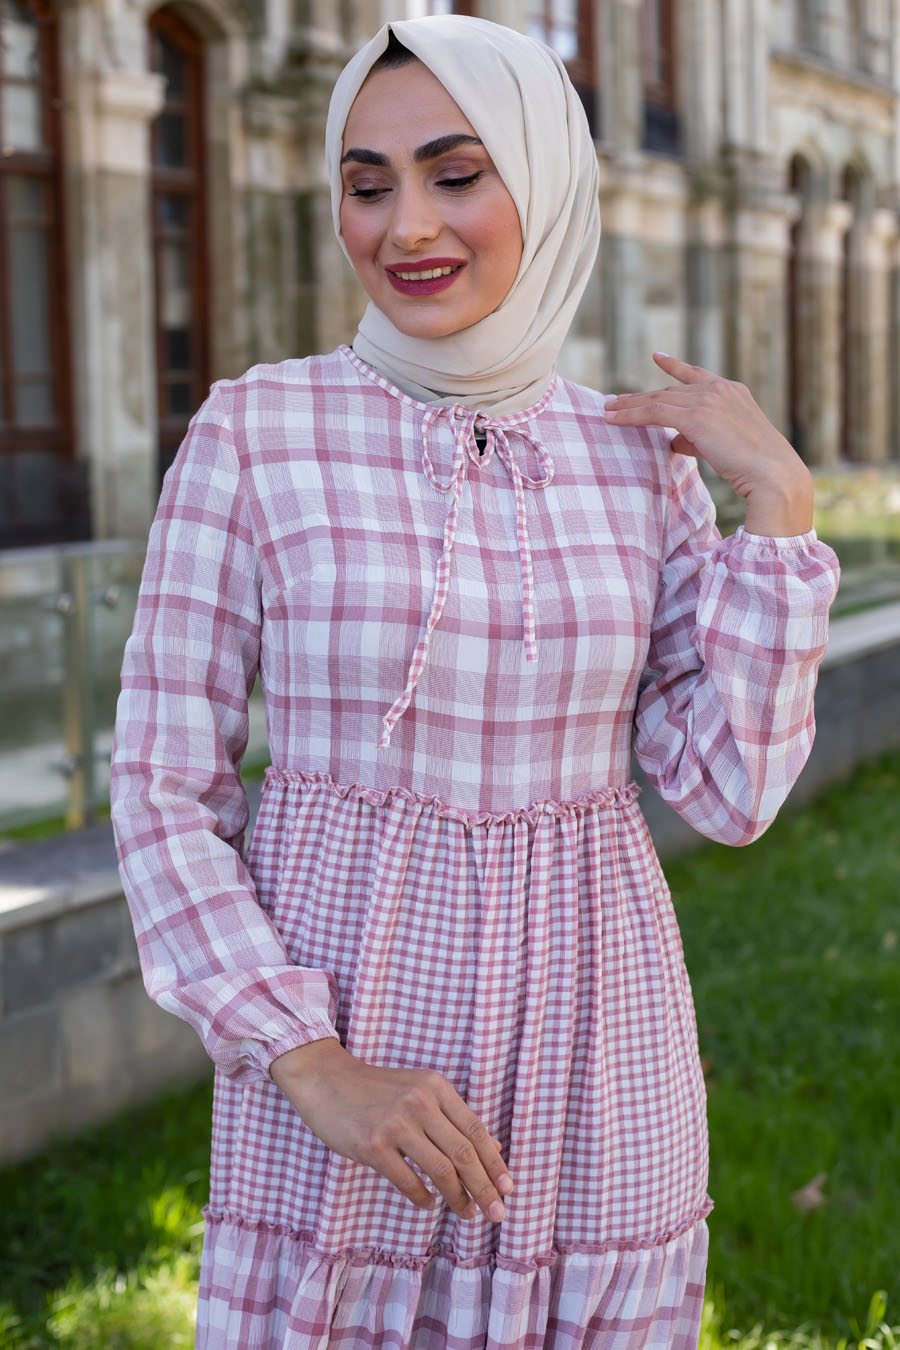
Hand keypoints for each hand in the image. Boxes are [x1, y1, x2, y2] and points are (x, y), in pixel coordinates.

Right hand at [270, 1039, 513, 1222]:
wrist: (326, 1079)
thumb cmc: (376, 1088)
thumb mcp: (419, 1090)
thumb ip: (452, 1117)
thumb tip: (492, 1148)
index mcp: (436, 1086)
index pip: (476, 1130)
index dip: (495, 1163)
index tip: (509, 1188)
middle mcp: (420, 1102)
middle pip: (464, 1154)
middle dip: (485, 1187)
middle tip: (498, 1213)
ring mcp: (396, 1124)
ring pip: (441, 1170)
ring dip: (459, 1198)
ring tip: (468, 1214)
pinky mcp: (373, 1145)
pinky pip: (408, 1181)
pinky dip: (423, 1198)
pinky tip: (429, 1204)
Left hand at [602, 352, 813, 535]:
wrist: (772, 473)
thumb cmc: (753, 467)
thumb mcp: (724, 446)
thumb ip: (697, 439)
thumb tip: (673, 441)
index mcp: (732, 391)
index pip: (696, 375)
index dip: (674, 366)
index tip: (658, 357)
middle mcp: (719, 389)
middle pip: (669, 391)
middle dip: (640, 397)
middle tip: (615, 401)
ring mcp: (708, 400)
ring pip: (658, 401)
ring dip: (629, 407)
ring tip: (607, 411)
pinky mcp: (696, 416)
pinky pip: (654, 413)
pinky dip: (631, 416)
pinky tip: (613, 419)